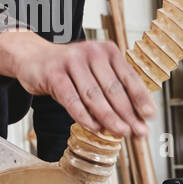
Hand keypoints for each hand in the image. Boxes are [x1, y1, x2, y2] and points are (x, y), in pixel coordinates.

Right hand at [0, 30, 155, 136]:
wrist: (33, 57)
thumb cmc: (69, 69)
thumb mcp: (94, 71)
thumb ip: (112, 88)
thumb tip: (135, 117)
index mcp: (107, 51)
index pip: (129, 77)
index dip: (141, 98)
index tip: (150, 116)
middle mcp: (92, 53)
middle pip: (113, 88)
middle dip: (128, 113)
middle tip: (138, 131)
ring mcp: (72, 62)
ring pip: (94, 95)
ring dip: (110, 117)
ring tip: (121, 132)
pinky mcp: (54, 74)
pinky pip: (72, 100)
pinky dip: (84, 116)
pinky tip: (95, 128)